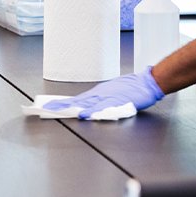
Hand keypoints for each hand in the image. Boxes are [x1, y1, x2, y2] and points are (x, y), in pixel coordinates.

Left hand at [42, 67, 164, 119]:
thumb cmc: (134, 87)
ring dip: (73, 108)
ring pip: (87, 103)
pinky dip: (93, 110)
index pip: (78, 99)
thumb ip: (102, 101)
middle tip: (47, 109)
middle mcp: (102, 93)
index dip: (64, 103)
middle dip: (62, 105)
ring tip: (59, 111)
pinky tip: (84, 114)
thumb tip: (88, 109)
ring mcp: (109, 97)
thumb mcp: (115, 91)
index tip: (50, 107)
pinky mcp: (118, 101)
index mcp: (100, 92)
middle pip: (79, 100)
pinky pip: (102, 107)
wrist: (148, 82)